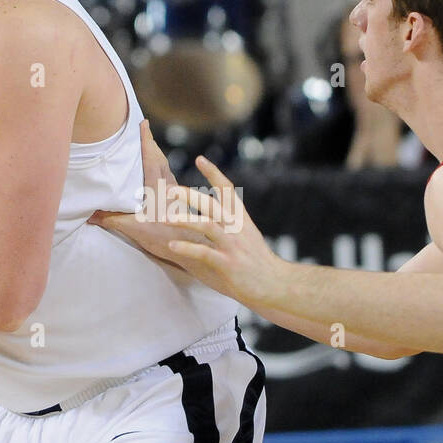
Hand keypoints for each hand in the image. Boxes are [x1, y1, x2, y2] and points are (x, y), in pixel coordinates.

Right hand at [89, 120, 198, 261]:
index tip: (143, 122)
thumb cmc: (166, 237)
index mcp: (157, 185)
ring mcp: (177, 193)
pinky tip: (158, 178)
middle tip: (142, 131)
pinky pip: (170, 180)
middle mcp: (169, 185)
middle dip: (150, 144)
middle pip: (159, 159)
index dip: (146, 139)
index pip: (150, 156)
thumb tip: (90, 215)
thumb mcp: (134, 228)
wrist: (194, 248)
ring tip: (147, 150)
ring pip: (166, 169)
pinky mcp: (182, 202)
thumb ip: (111, 219)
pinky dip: (162, 172)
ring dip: (157, 157)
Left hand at [158, 155, 284, 307]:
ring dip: (184, 220)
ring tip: (166, 218)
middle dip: (190, 195)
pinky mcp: (228, 264)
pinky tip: (172, 246)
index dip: (214, 174)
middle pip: (212, 205)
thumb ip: (232, 225)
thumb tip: (214, 215)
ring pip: (206, 225)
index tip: (200, 159)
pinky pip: (204, 253)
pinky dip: (187, 248)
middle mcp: (236, 229)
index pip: (228, 190)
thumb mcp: (248, 236)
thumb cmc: (259, 263)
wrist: (277, 284)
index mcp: (241, 220)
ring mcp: (232, 246)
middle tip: (171, 190)